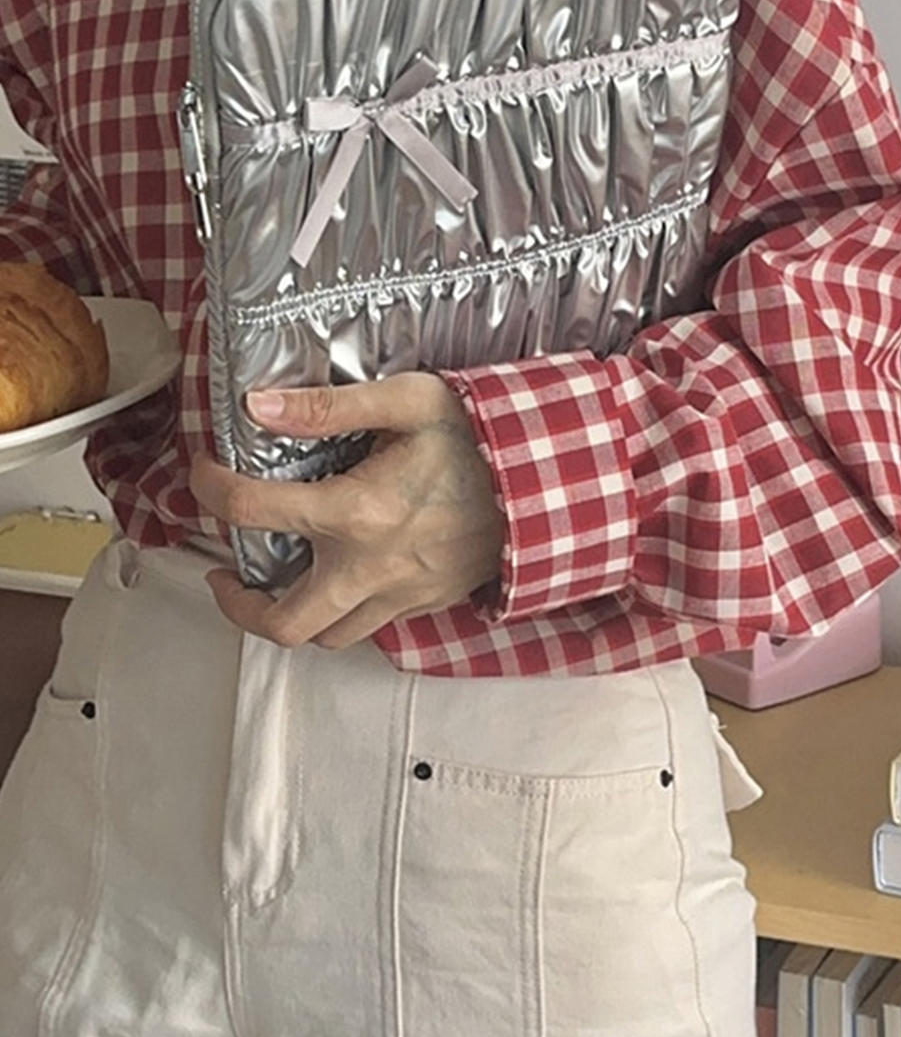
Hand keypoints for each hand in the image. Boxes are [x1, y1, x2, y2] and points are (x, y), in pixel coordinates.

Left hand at [191, 373, 502, 649]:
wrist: (558, 480)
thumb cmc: (489, 438)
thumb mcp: (412, 401)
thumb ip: (330, 405)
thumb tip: (259, 406)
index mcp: (358, 512)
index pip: (250, 510)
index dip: (209, 488)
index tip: (206, 475)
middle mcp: (374, 567)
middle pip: (284, 622)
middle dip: (239, 606)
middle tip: (227, 575)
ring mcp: (405, 593)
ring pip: (330, 636)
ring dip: (296, 614)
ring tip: (284, 579)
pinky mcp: (432, 601)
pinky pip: (375, 623)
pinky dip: (346, 608)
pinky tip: (347, 571)